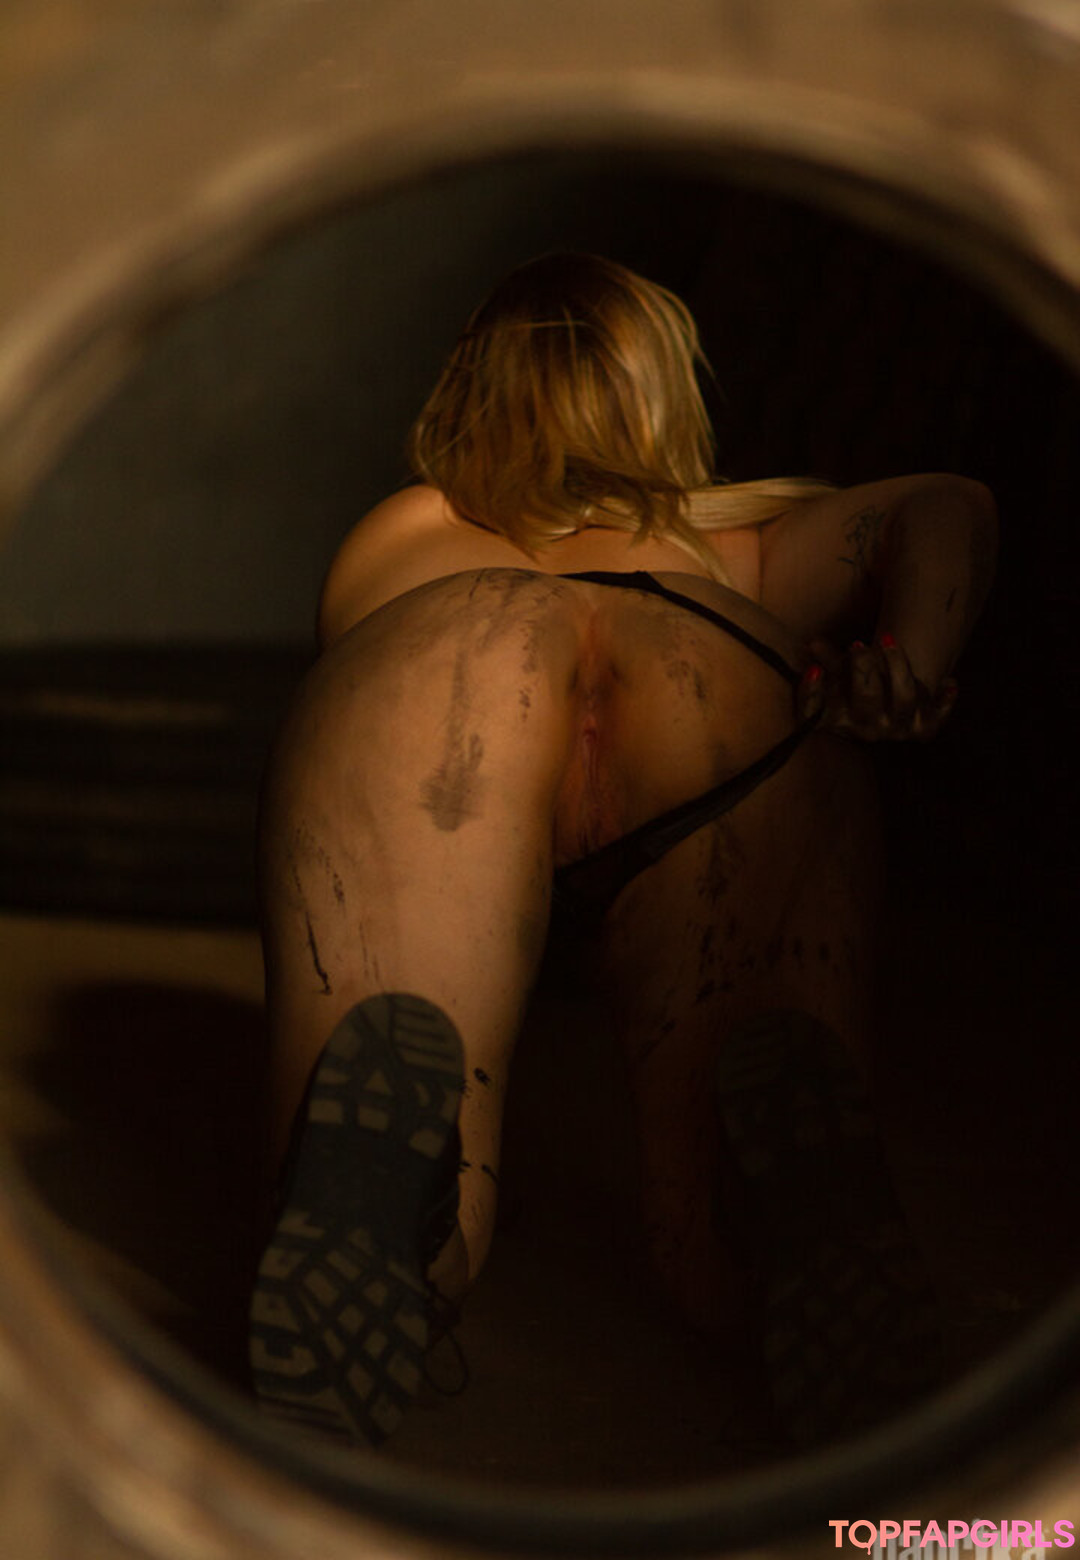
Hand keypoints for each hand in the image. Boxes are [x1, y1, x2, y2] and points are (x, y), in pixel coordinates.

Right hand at [798, 635, 958, 741]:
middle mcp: (867, 730)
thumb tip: (813, 643)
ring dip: (899, 666)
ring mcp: (898, 730)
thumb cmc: (857, 690)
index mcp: (837, 721)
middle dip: (863, 667)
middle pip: (867, 699)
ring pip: (905, 699)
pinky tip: (949, 683)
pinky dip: (945, 700)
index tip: (813, 670)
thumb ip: (829, 660)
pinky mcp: (926, 729)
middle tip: (857, 644)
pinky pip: (940, 715)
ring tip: (887, 639)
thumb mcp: (840, 675)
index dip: (811, 694)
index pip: (814, 715)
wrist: (890, 712)